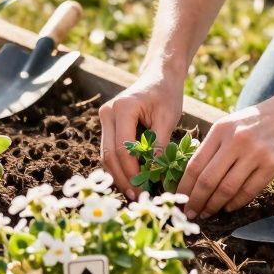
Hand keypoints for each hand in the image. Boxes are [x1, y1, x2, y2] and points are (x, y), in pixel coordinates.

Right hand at [99, 71, 184, 198]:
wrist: (159, 76)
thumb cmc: (166, 94)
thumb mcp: (168, 119)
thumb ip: (160, 145)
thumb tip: (156, 174)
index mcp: (122, 108)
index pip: (122, 148)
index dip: (131, 172)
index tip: (144, 190)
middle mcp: (107, 113)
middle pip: (109, 154)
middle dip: (122, 178)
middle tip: (136, 197)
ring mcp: (105, 118)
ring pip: (106, 155)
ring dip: (118, 175)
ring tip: (133, 192)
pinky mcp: (108, 125)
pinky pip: (110, 150)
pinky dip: (119, 166)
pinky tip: (130, 179)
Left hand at [176, 97, 273, 218]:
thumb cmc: (258, 120)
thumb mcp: (231, 124)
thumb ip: (213, 146)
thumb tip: (192, 178)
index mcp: (221, 130)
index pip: (195, 164)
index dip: (184, 186)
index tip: (179, 199)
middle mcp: (236, 141)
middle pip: (208, 180)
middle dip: (196, 201)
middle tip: (190, 214)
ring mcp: (256, 153)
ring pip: (227, 189)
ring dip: (214, 206)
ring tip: (208, 213)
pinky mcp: (273, 165)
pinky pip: (249, 190)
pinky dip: (236, 203)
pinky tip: (228, 208)